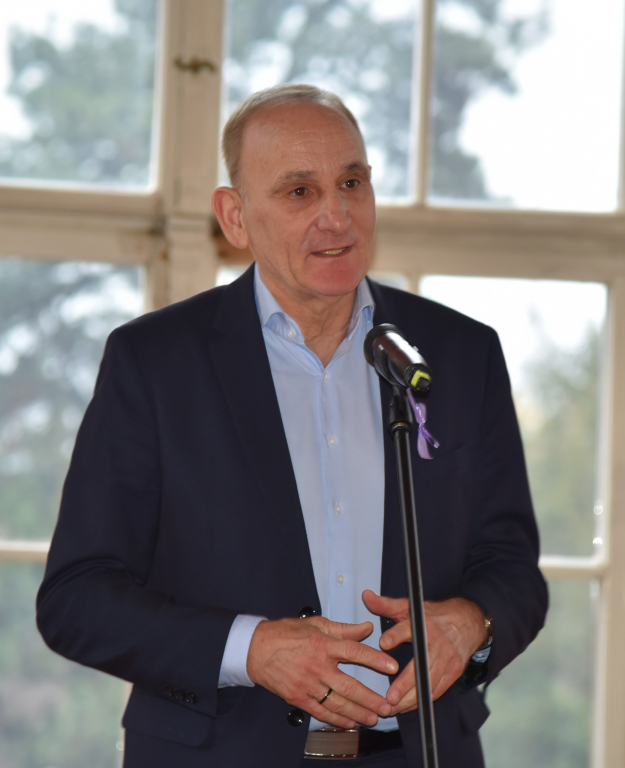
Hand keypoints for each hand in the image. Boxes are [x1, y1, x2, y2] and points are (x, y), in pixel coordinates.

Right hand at [247, 616, 397, 728]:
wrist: (255, 649)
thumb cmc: (284, 634)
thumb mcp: (315, 623)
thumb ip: (342, 628)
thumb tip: (365, 628)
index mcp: (323, 644)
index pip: (354, 652)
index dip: (375, 659)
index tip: (391, 666)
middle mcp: (317, 666)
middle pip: (350, 685)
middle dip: (371, 698)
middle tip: (387, 705)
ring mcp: (308, 684)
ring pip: (337, 702)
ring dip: (357, 712)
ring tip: (372, 718)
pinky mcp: (298, 697)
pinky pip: (321, 711)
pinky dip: (336, 719)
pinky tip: (349, 723)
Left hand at [362, 591, 487, 714]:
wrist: (467, 621)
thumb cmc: (433, 615)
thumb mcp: (409, 607)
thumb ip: (386, 605)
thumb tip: (366, 596)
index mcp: (422, 624)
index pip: (407, 628)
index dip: (396, 635)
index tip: (384, 643)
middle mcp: (435, 642)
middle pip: (420, 665)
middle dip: (404, 684)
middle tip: (389, 697)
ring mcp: (447, 658)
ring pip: (428, 683)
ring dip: (411, 698)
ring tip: (394, 708)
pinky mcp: (454, 671)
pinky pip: (438, 689)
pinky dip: (423, 700)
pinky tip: (409, 707)